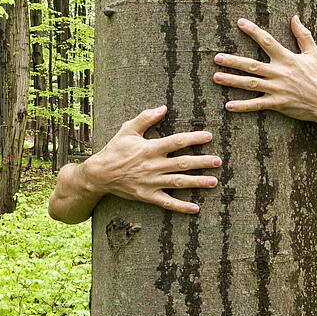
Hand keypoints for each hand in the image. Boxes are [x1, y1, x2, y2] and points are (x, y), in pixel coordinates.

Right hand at [80, 105, 221, 214]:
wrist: (99, 174)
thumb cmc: (115, 150)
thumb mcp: (128, 130)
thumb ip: (146, 118)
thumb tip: (163, 107)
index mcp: (150, 148)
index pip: (176, 142)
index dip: (193, 139)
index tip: (208, 136)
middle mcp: (153, 166)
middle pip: (182, 163)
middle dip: (202, 162)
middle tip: (218, 161)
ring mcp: (151, 182)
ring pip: (178, 182)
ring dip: (197, 182)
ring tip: (213, 181)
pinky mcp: (147, 196)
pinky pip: (167, 203)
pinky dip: (181, 206)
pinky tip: (195, 208)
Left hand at [213, 16, 316, 126]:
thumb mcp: (313, 54)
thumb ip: (303, 35)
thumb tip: (295, 17)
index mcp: (287, 58)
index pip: (267, 41)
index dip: (253, 31)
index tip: (240, 22)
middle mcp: (279, 73)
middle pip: (252, 65)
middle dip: (233, 61)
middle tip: (217, 57)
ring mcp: (277, 89)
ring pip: (250, 84)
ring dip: (232, 80)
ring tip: (216, 77)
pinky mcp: (277, 104)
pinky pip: (257, 105)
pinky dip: (243, 106)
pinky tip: (228, 106)